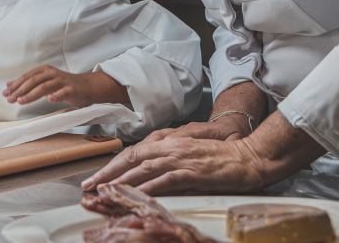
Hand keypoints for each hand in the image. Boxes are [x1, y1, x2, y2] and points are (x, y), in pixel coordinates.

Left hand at [3, 66, 128, 107]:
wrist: (86, 86)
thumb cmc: (63, 85)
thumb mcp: (44, 82)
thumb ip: (28, 83)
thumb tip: (9, 84)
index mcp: (44, 71)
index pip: (27, 77)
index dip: (16, 85)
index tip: (5, 93)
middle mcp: (52, 74)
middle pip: (33, 81)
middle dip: (20, 90)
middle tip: (10, 99)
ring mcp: (62, 81)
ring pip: (45, 86)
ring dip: (32, 94)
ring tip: (22, 101)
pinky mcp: (71, 89)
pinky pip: (63, 92)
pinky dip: (56, 95)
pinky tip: (50, 99)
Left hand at [81, 112, 326, 193]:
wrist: (249, 156)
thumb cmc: (223, 157)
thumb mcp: (190, 154)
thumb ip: (169, 161)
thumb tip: (149, 175)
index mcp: (169, 142)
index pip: (133, 152)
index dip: (112, 165)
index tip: (96, 177)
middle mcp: (171, 147)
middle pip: (131, 159)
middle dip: (107, 173)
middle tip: (89, 186)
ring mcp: (181, 158)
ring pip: (143, 169)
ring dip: (121, 181)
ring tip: (104, 192)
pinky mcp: (193, 171)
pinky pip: (165, 180)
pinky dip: (148, 188)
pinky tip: (136, 196)